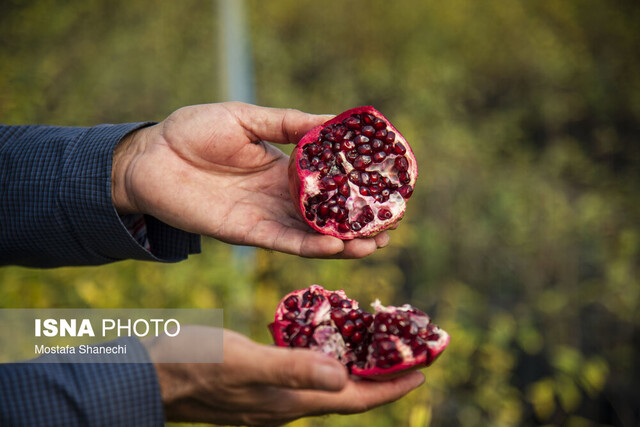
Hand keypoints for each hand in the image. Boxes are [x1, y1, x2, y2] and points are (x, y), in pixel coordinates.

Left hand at [111, 102, 389, 257]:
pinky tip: (336, 245)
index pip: (330, 182)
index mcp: (284, 168)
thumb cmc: (194, 130)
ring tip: (375, 243)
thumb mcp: (248, 118)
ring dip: (344, 241)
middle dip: (359, 223)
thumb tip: (335, 118)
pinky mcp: (246, 233)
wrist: (150, 156)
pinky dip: (309, 245)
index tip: (388, 190)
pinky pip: (283, 242)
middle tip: (391, 227)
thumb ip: (290, 123)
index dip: (358, 188)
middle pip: (328, 215)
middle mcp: (280, 197)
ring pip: (311, 234)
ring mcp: (265, 216)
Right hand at [145, 327, 424, 425]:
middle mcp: (284, 403)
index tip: (422, 372)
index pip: (353, 400)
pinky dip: (324, 358)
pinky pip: (304, 371)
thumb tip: (343, 377)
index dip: (390, 388)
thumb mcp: (241, 362)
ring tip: (375, 345)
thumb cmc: (190, 366)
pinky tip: (324, 339)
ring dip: (354, 367)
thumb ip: (291, 369)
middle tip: (406, 353)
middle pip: (345, 394)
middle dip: (379, 376)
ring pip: (326, 383)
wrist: (145, 376)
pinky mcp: (256, 381)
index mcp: (287, 401)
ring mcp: (269, 394)